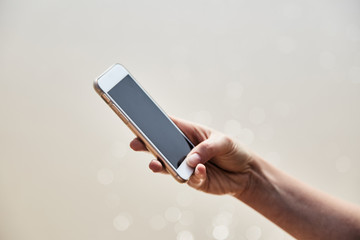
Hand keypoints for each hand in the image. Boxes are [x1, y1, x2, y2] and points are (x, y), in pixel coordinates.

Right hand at [130, 117, 253, 196]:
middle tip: (135, 144)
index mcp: (188, 133)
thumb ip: (207, 149)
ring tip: (156, 164)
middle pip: (160, 146)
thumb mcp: (223, 142)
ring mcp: (186, 166)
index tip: (138, 122)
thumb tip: (190, 161)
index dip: (152, 124)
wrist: (246, 173)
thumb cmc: (232, 150)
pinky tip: (200, 170)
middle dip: (146, 145)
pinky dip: (194, 175)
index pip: (167, 126)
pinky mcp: (194, 181)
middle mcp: (183, 150)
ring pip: (168, 166)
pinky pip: (189, 179)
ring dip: (161, 165)